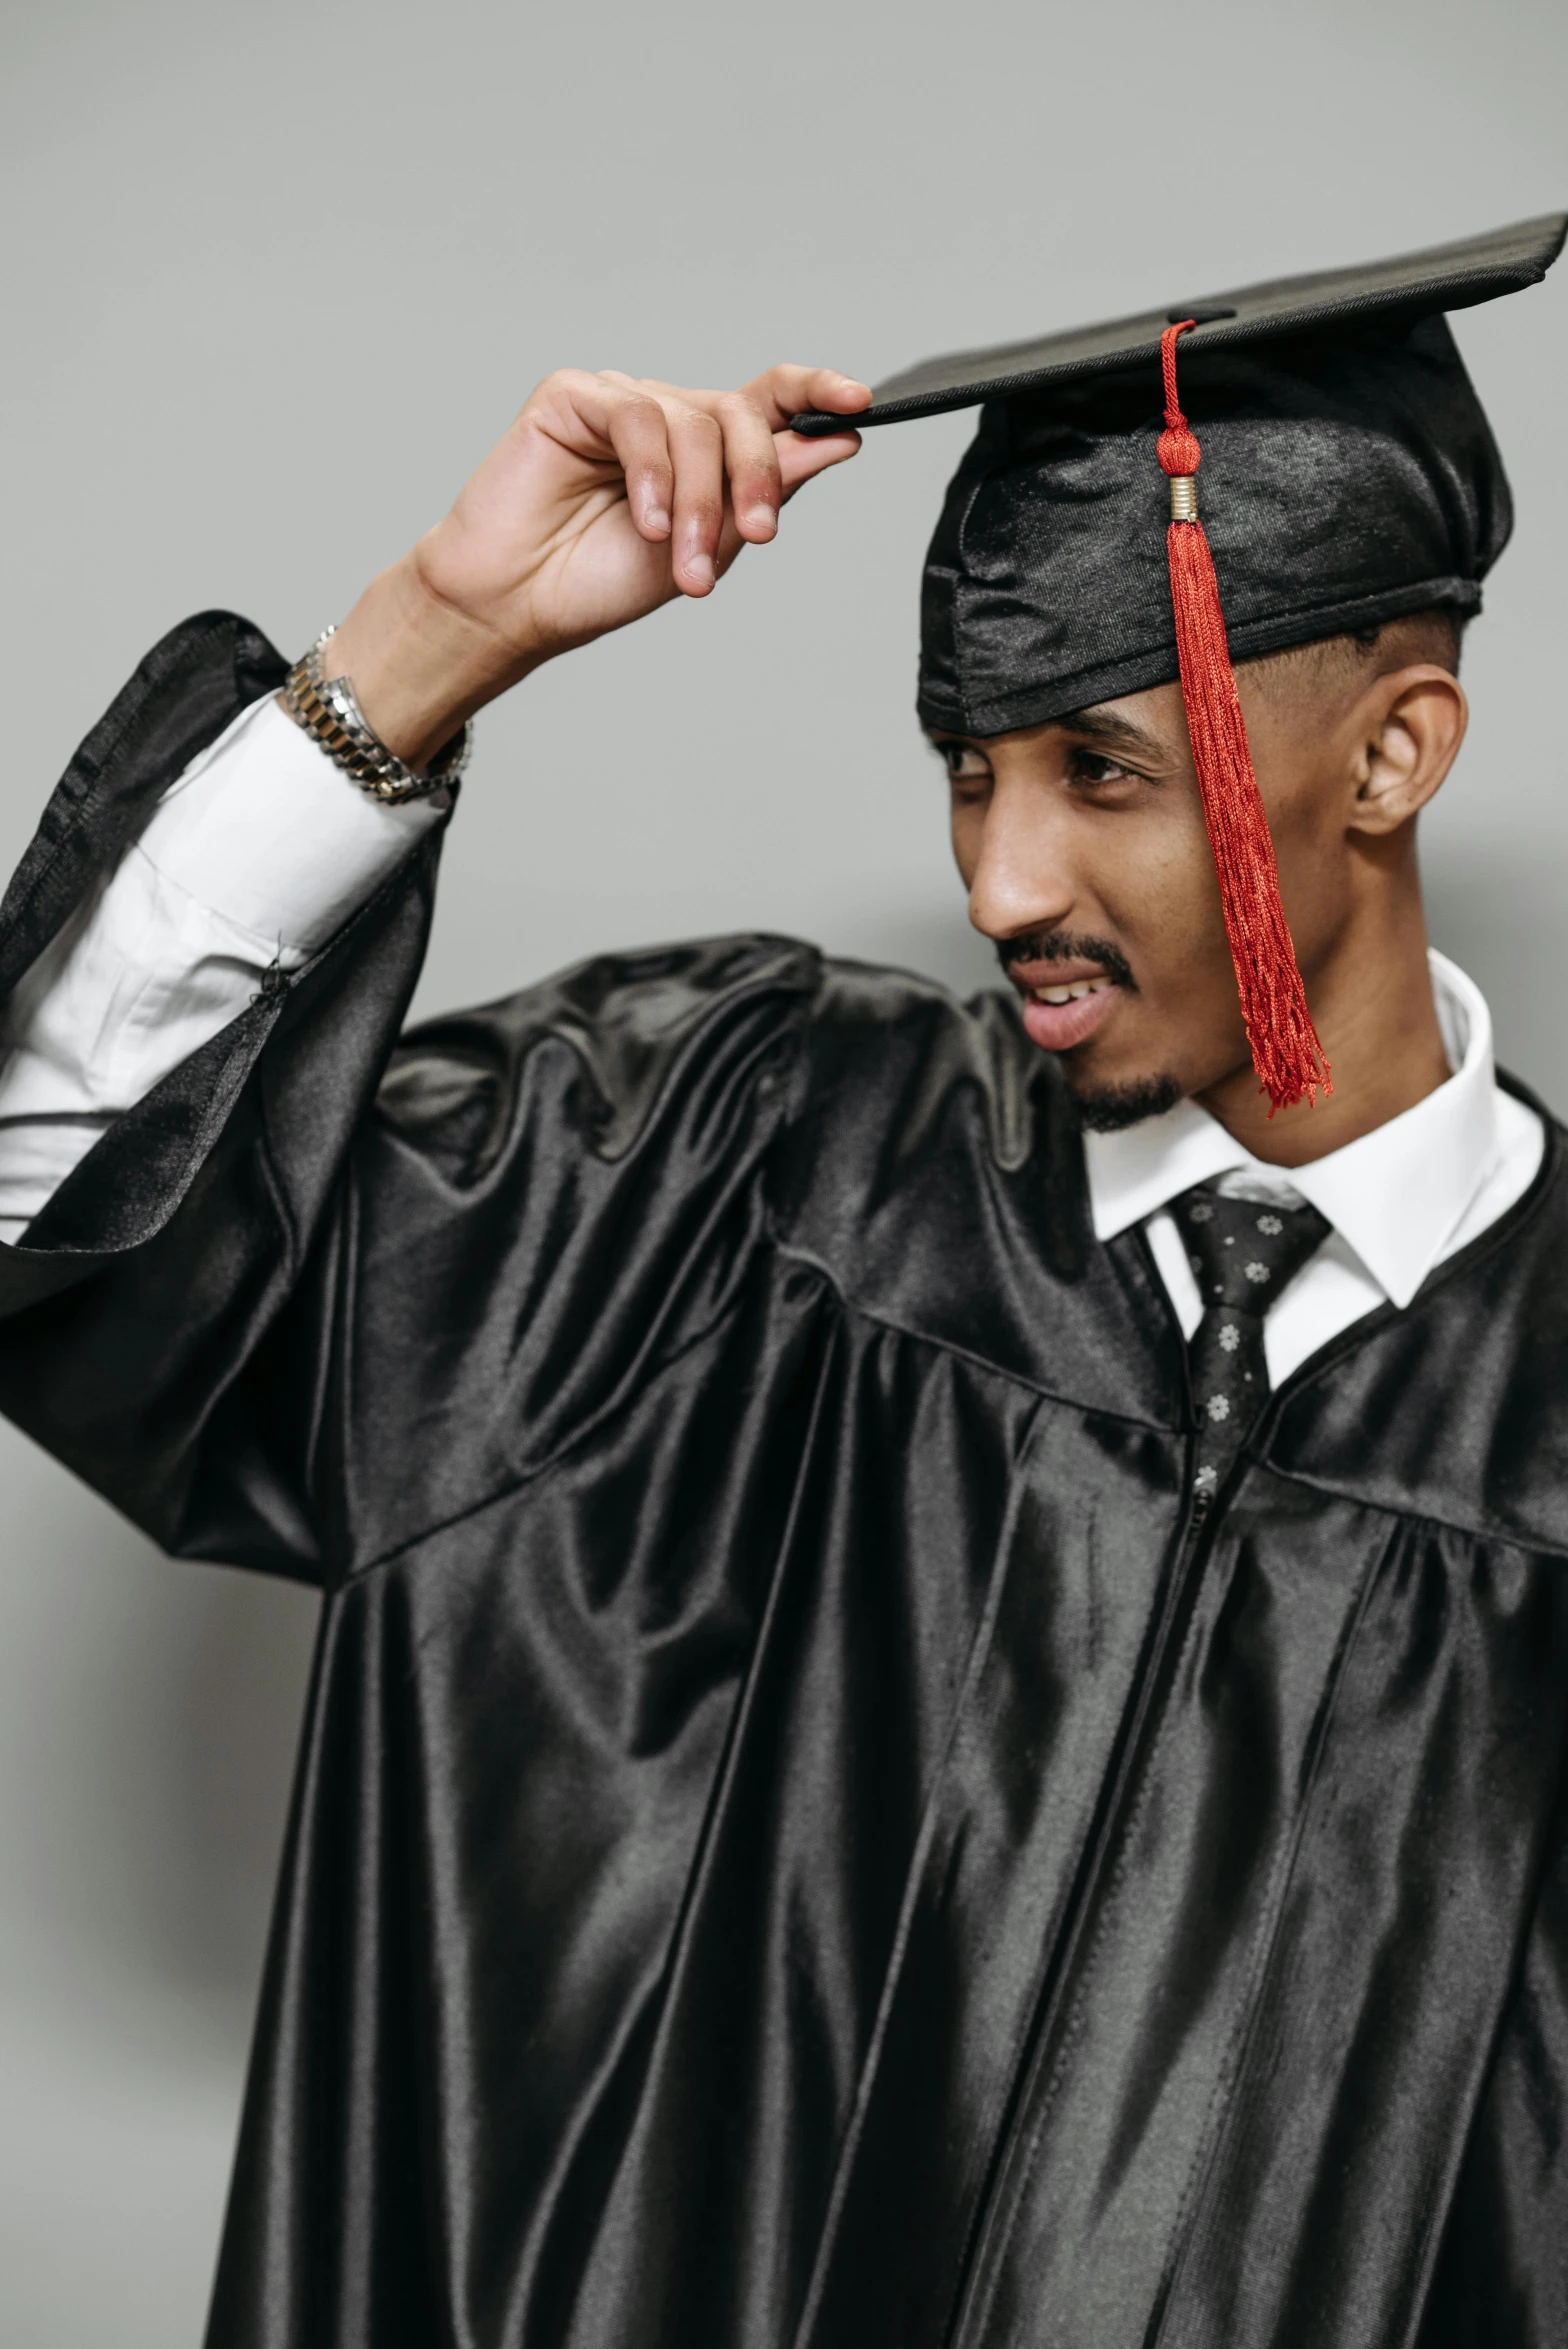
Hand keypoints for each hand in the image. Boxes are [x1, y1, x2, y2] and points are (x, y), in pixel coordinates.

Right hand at [328, 364, 869, 765]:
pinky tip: (644, 521)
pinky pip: (636, 417)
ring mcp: (619, 402)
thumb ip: (767, 488)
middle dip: (756, 476)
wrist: (522, 604)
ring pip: (693, 423)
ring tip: (683, 564)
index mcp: (702, 450)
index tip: (859, 402)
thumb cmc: (601, 580)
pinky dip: (651, 474)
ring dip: (697, 501)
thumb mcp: (709, 544)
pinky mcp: (572, 397)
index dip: (815, 390)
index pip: (768, 401)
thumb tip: (835, 440)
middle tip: (756, 536)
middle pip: (739, 415)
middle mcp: (665, 417)